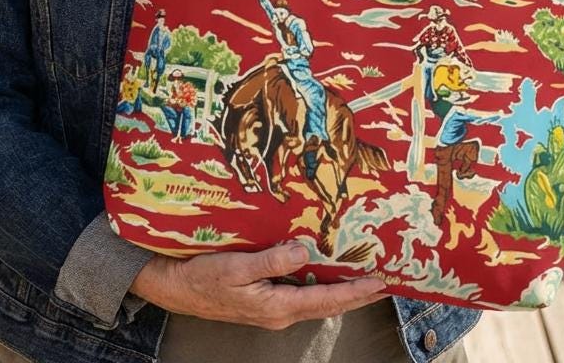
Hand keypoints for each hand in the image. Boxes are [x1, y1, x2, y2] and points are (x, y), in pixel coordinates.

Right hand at [130, 242, 388, 329]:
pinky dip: (322, 286)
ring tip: (365, 278)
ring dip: (342, 291)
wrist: (177, 289)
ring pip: (317, 300)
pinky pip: (302, 294)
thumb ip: (272, 261)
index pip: (326, 299)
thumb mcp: (237, 268)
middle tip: (386, 283)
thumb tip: (304, 251)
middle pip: (328, 304)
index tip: (381, 283)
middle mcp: (280, 312)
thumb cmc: (204, 277)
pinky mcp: (265, 300)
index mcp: (278, 307)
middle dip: (358, 295)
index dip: (355, 291)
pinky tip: (327, 274)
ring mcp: (273, 308)